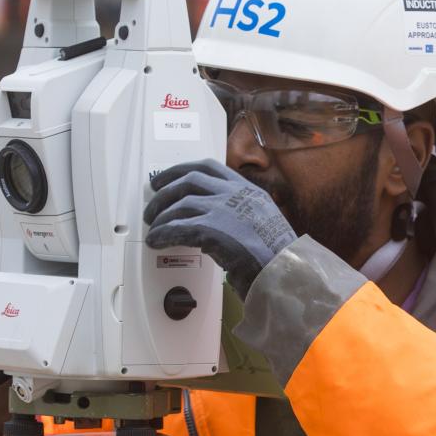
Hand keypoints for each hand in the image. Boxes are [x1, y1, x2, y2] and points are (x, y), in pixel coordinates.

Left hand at [143, 159, 296, 296]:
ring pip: (180, 203)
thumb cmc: (276, 253)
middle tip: (152, 203)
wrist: (283, 268)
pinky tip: (157, 240)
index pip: (209, 167)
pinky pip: (177, 227)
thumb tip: (210, 222)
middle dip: (165, 191)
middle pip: (188, 179)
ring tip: (154, 227)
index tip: (167, 178)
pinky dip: (163, 233)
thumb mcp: (261, 220)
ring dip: (162, 216)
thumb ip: (238, 214)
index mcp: (246, 189)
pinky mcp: (211, 229)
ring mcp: (222, 209)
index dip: (182, 169)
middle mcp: (233, 193)